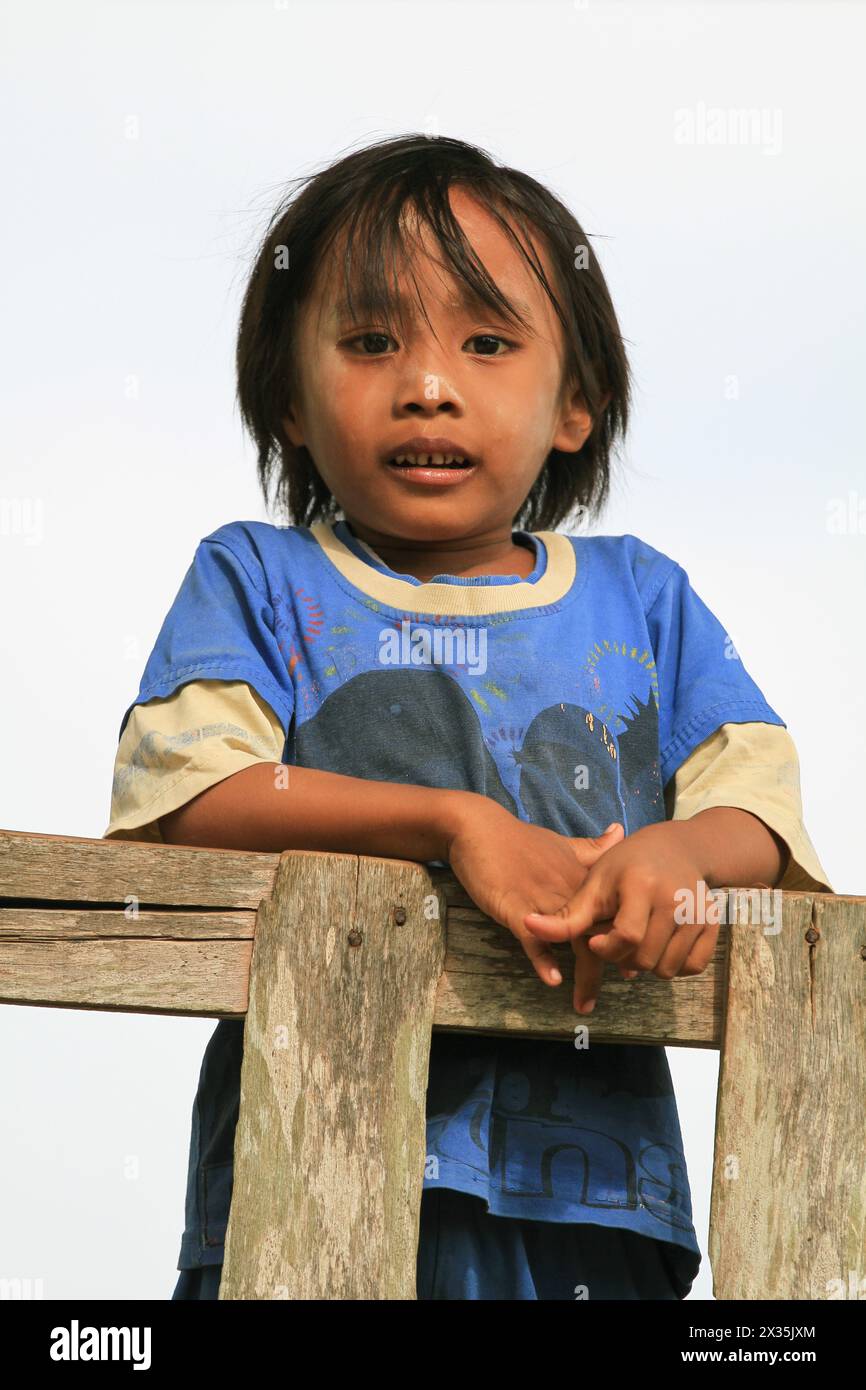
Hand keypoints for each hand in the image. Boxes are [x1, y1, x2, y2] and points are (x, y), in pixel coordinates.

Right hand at [445, 798, 625, 986]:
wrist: (478, 829)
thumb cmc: (519, 839)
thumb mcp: (562, 843)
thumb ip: (592, 847)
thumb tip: (620, 831)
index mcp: (583, 878)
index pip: (615, 913)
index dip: (627, 938)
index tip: (633, 965)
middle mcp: (570, 890)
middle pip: (601, 931)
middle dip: (614, 962)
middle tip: (624, 984)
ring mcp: (544, 899)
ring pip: (574, 940)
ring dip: (584, 975)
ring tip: (585, 1003)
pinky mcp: (517, 906)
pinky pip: (535, 937)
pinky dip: (544, 959)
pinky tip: (553, 979)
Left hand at [523, 820, 718, 1012]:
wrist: (677, 847)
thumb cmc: (627, 864)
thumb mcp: (595, 882)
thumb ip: (566, 914)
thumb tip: (527, 926)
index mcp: (643, 885)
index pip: (627, 937)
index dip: (607, 948)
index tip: (595, 942)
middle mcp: (676, 899)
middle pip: (645, 959)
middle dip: (622, 958)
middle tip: (614, 940)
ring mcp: (698, 913)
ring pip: (667, 969)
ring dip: (646, 964)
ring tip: (635, 941)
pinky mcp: (713, 925)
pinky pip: (692, 967)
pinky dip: (673, 965)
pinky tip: (658, 946)